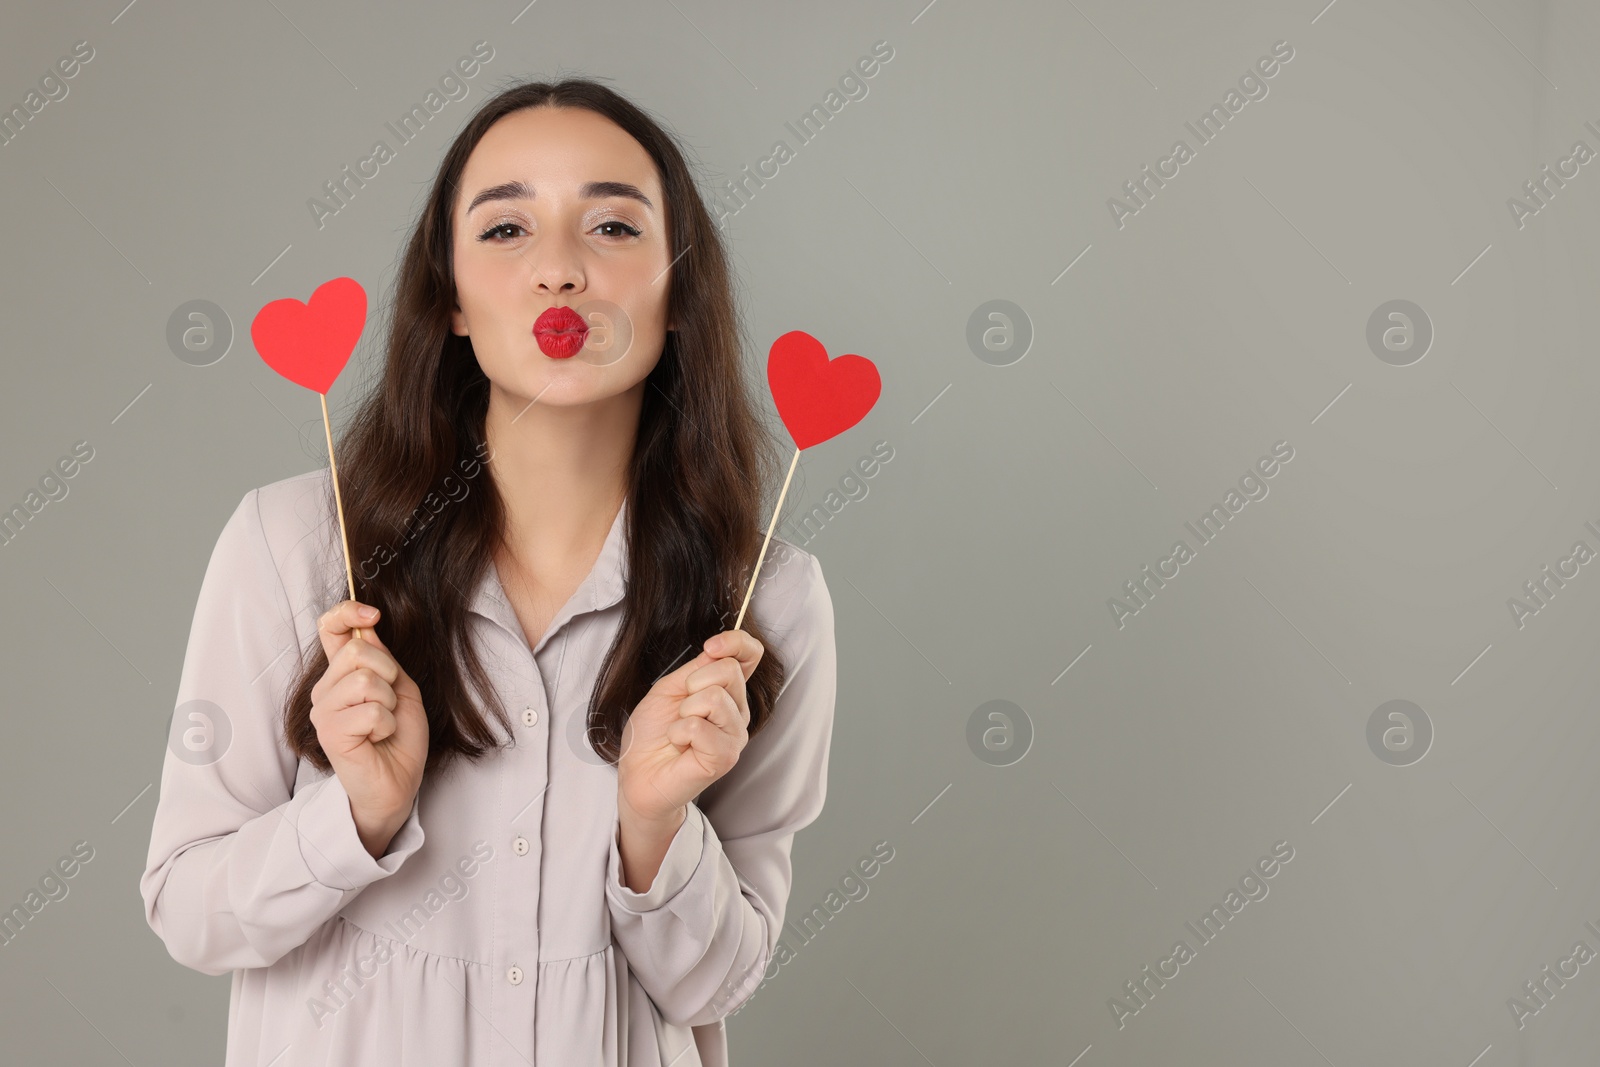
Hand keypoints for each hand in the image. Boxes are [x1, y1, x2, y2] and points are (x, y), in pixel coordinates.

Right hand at [311, 600, 429, 857]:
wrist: (398, 783)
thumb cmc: (399, 738)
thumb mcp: (401, 688)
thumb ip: (384, 659)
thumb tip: (366, 629)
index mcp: (341, 675)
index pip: (329, 629)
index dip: (347, 612)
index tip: (372, 615)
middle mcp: (325, 690)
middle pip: (358, 652)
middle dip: (389, 673)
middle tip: (390, 703)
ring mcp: (324, 711)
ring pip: (366, 681)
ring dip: (389, 703)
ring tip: (383, 724)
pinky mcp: (330, 733)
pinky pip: (371, 711)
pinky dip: (386, 724)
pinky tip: (378, 739)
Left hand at [617, 630, 764, 826]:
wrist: (638, 773)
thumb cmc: (653, 733)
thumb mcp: (671, 687)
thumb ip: (698, 668)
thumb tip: (719, 649)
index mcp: (727, 692)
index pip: (751, 655)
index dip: (736, 642)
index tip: (711, 646)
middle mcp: (738, 712)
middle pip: (729, 671)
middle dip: (694, 683)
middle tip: (681, 709)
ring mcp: (735, 736)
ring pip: (714, 698)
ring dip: (684, 711)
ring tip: (679, 730)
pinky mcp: (725, 757)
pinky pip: (698, 726)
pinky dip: (678, 733)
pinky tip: (680, 746)